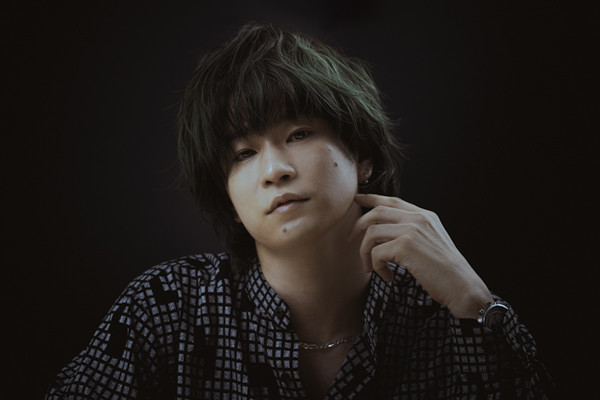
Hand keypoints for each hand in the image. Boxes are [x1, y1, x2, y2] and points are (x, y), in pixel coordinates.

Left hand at [348, 193, 492, 318]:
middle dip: (358, 226)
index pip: (392, 201)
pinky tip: (388, 277)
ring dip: (365, 253)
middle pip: (376, 212)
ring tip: (371, 269)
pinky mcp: (405, 245)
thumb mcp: (430, 243)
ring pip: (372, 233)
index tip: (357, 198)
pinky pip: (376, 252)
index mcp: (425, 216)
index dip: (371, 198)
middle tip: (351, 241)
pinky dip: (377, 267)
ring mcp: (412, 230)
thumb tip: (384, 233)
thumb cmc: (445, 272)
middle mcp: (418, 218)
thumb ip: (412, 232)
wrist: (462, 287)